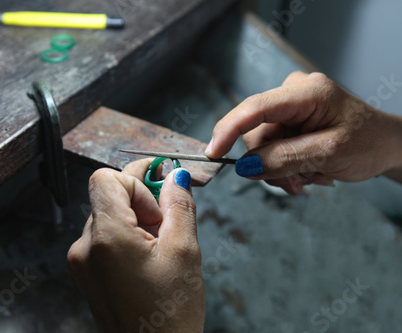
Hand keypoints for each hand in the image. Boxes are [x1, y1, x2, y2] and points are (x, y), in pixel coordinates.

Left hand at [67, 159, 204, 332]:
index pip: (106, 178)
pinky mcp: (86, 273)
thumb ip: (179, 206)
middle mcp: (84, 247)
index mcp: (106, 238)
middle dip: (140, 201)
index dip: (136, 183)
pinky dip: (126, 236)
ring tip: (159, 247)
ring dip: (135, 220)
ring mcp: (81, 262)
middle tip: (168, 220)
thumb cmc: (170, 317)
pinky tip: (147, 257)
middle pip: (107, 196)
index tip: (160, 203)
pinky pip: (104, 237)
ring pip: (107, 215)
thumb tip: (175, 176)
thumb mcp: (184, 253)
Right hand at [205, 71, 401, 194]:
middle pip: (257, 133)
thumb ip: (283, 159)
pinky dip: (286, 165)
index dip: (229, 130)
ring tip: (309, 177)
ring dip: (281, 169)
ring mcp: (290, 106)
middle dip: (271, 164)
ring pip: (263, 145)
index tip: (213, 154)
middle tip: (296, 184)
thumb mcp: (327, 155)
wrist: (386, 146)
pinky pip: (272, 147)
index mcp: (306, 92)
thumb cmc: (368, 143)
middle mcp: (293, 93)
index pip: (254, 108)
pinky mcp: (290, 120)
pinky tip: (307, 170)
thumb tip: (245, 166)